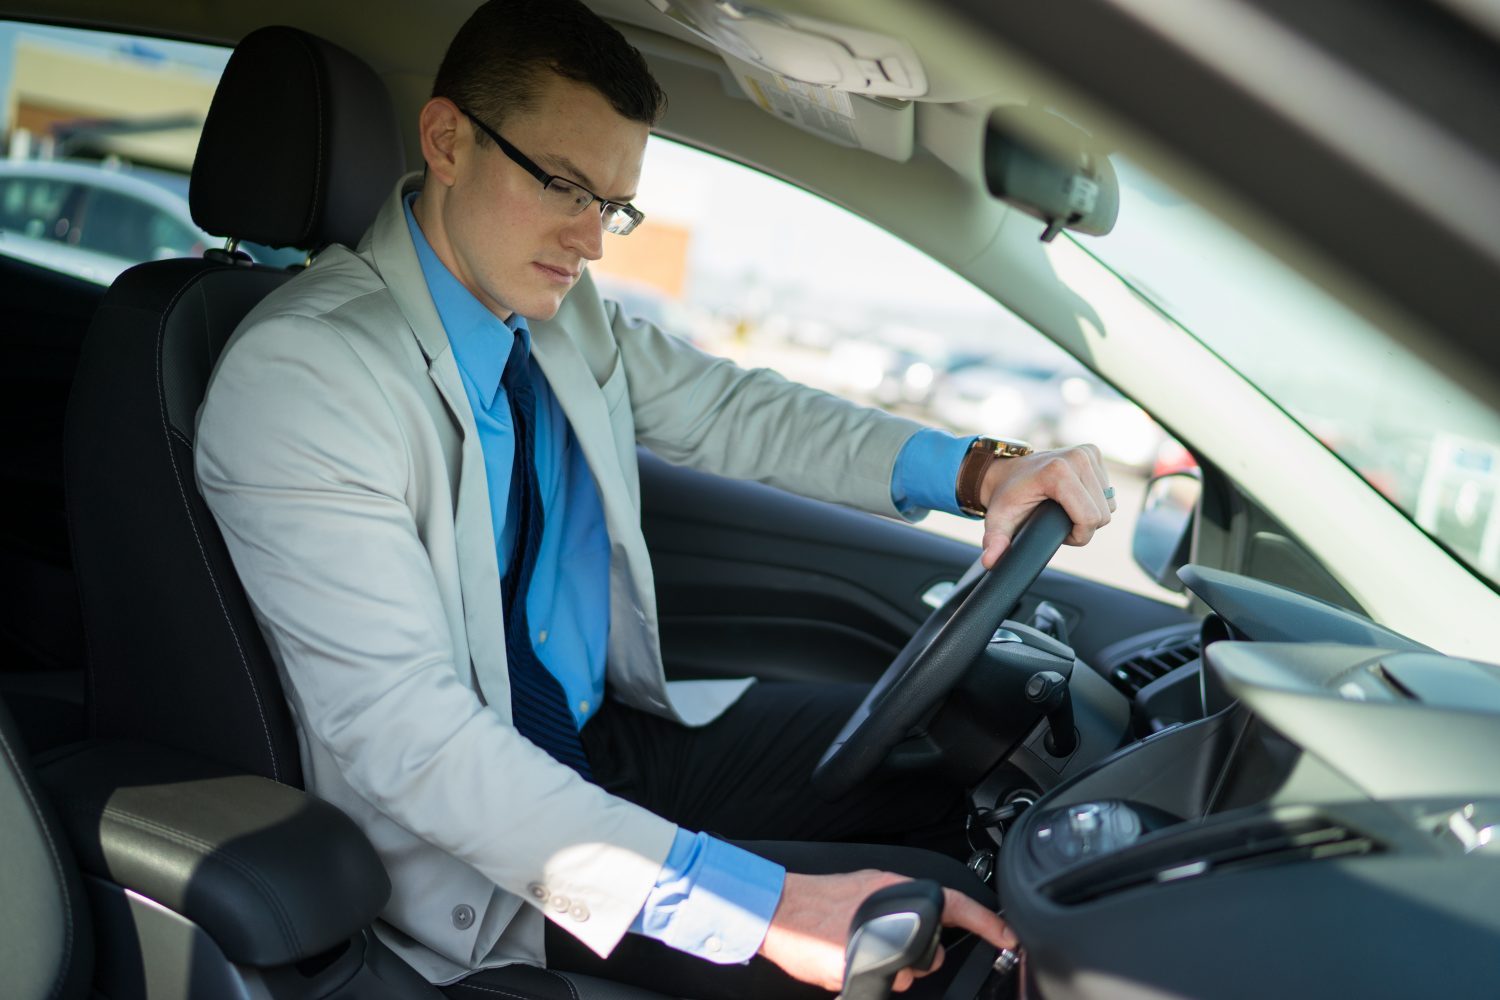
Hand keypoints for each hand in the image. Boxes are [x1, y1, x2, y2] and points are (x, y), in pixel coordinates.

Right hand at [757, 870, 1017, 992]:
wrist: (785, 910)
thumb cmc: (824, 897)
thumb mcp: (872, 883)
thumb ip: (902, 897)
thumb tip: (922, 914)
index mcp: (903, 894)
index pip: (959, 909)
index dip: (989, 925)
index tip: (1008, 938)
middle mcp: (899, 924)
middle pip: (932, 956)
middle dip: (917, 955)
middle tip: (885, 938)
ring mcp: (884, 953)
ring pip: (909, 976)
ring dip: (893, 968)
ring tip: (861, 945)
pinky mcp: (865, 976)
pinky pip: (883, 985)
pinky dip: (871, 975)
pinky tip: (851, 958)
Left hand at [978, 444, 1113, 568]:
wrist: (1006, 472)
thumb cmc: (1006, 498)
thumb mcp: (999, 521)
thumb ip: (996, 542)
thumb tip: (990, 561)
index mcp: (1057, 472)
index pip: (1089, 518)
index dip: (1078, 536)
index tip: (1059, 534)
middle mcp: (1077, 457)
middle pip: (1102, 513)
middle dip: (1084, 527)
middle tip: (1058, 522)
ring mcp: (1086, 452)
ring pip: (1108, 503)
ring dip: (1090, 513)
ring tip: (1065, 509)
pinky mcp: (1093, 452)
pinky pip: (1108, 490)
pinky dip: (1094, 499)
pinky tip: (1073, 497)